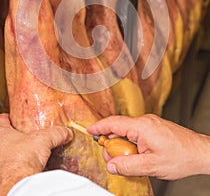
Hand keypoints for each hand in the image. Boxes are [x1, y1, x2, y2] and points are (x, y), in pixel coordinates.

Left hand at [0, 113, 72, 195]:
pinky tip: (17, 170)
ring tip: (20, 156)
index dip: (8, 118)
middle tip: (22, 139)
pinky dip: (6, 170)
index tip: (14, 119)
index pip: (0, 119)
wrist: (17, 185)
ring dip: (6, 155)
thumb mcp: (44, 140)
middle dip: (9, 138)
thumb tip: (65, 133)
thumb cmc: (23, 160)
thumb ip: (56, 133)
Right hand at [87, 114, 209, 179]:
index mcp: (142, 126)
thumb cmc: (181, 156)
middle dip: (112, 143)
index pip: (114, 123)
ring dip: (122, 144)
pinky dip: (131, 142)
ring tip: (126, 159)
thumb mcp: (151, 166)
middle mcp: (145, 121)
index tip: (89, 130)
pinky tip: (135, 154)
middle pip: (120, 128)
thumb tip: (112, 166)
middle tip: (111, 159)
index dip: (99, 126)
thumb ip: (128, 165)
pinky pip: (137, 132)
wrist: (200, 152)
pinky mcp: (155, 127)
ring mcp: (151, 123)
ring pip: (128, 131)